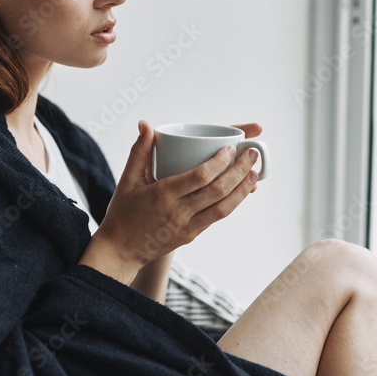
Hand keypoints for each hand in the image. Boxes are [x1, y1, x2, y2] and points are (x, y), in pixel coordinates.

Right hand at [79, 120, 259, 284]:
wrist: (121, 251)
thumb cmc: (123, 212)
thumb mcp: (127, 180)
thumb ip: (139, 151)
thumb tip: (146, 124)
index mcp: (163, 195)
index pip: (199, 177)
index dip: (219, 162)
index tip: (230, 148)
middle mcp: (179, 212)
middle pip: (218, 191)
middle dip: (240, 171)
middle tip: (253, 153)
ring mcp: (188, 227)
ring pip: (224, 208)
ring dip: (243, 189)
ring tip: (255, 172)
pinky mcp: (193, 235)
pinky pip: (218, 217)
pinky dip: (233, 202)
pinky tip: (242, 190)